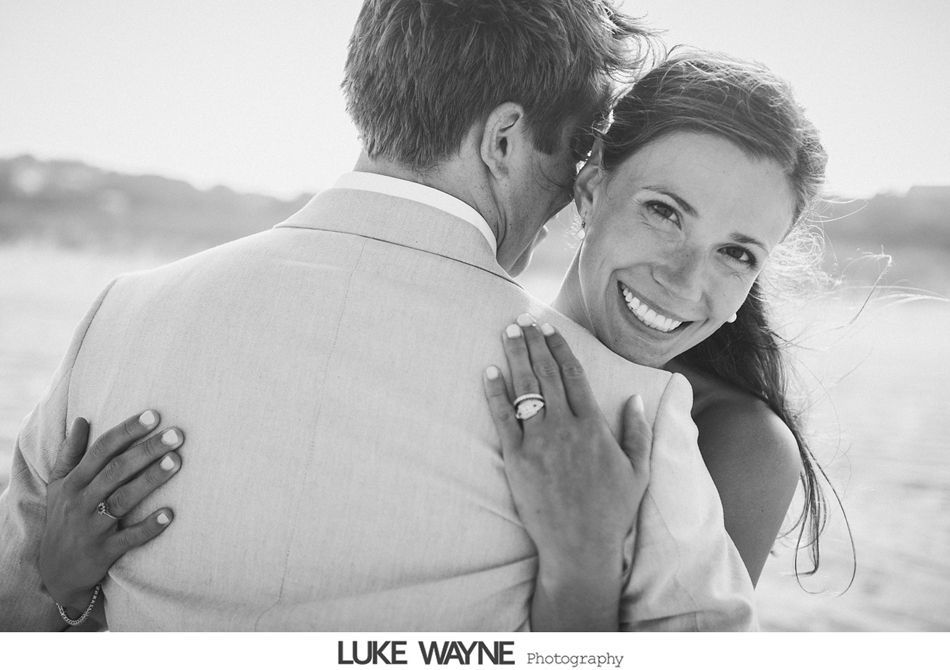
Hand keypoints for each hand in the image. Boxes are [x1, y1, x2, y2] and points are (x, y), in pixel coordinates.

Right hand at [39, 411, 183, 612]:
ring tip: (176, 462)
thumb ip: (70, 453)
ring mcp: (92, 527)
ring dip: (150, 480)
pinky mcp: (104, 552)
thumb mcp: (58, 485)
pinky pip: (128, 539)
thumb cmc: (63, 519)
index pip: (101, 450)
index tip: (154, 415)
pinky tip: (169, 515)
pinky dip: (148, 527)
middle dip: (146, 450)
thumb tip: (82, 419)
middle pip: (116, 470)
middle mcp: (81, 502)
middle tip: (176, 434)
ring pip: (123, 500)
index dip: (126, 431)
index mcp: (73, 482)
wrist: (56, 572)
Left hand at [483, 315, 651, 584]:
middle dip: (533, 343)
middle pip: (546, 374)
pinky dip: (494, 393)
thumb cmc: (612, 510)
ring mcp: (539, 442)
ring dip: (515, 356)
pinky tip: (488, 372)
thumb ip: (637, 431)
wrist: (579, 546)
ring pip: (525, 389)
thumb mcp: (638, 470)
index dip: (560, 347)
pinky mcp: (516, 459)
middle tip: (522, 319)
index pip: (573, 375)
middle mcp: (565, 427)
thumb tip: (635, 397)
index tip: (549, 327)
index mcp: (593, 426)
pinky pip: (503, 419)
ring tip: (507, 332)